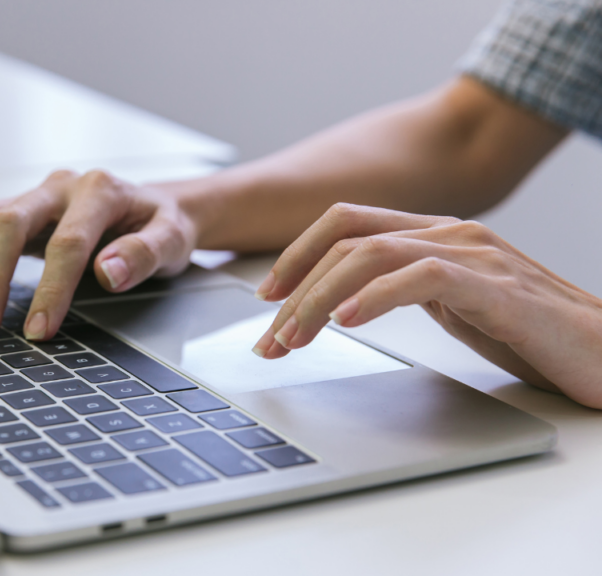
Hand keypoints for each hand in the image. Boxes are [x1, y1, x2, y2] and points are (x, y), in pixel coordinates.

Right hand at [0, 170, 197, 339]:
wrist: (151, 208)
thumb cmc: (161, 227)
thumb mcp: (174, 239)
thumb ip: (146, 253)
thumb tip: (109, 272)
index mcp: (99, 190)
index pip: (67, 241)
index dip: (51, 288)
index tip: (38, 330)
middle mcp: (58, 187)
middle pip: (8, 221)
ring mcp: (30, 196)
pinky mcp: (11, 209)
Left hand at [252, 203, 601, 408]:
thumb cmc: (531, 333)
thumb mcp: (452, 304)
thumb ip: (406, 288)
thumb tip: (343, 301)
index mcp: (435, 232)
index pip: (347, 222)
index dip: (297, 254)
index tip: (266, 297)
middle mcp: (451, 232)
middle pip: (347, 239)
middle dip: (296, 288)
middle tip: (269, 338)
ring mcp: (475, 254)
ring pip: (372, 254)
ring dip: (320, 298)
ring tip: (294, 337)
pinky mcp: (497, 286)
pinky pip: (422, 277)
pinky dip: (377, 296)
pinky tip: (348, 320)